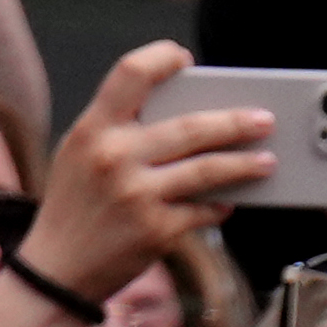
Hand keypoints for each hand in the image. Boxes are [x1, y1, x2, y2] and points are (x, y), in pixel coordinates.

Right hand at [20, 40, 271, 300]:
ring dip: (245, 165)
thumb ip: (120, 132)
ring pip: (208, 170)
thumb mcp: (80, 155)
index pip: (130, 74)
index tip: (185, 58)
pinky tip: (231, 202)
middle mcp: (114, 156)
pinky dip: (222, 205)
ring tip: (269, 161)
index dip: (161, 59)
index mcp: (92, 129)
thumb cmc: (76, 207)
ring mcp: (138, 194)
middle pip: (190, 127)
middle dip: (234, 122)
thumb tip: (185, 117)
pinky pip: (205, 211)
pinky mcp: (158, 230)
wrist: (57, 269)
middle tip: (265, 119)